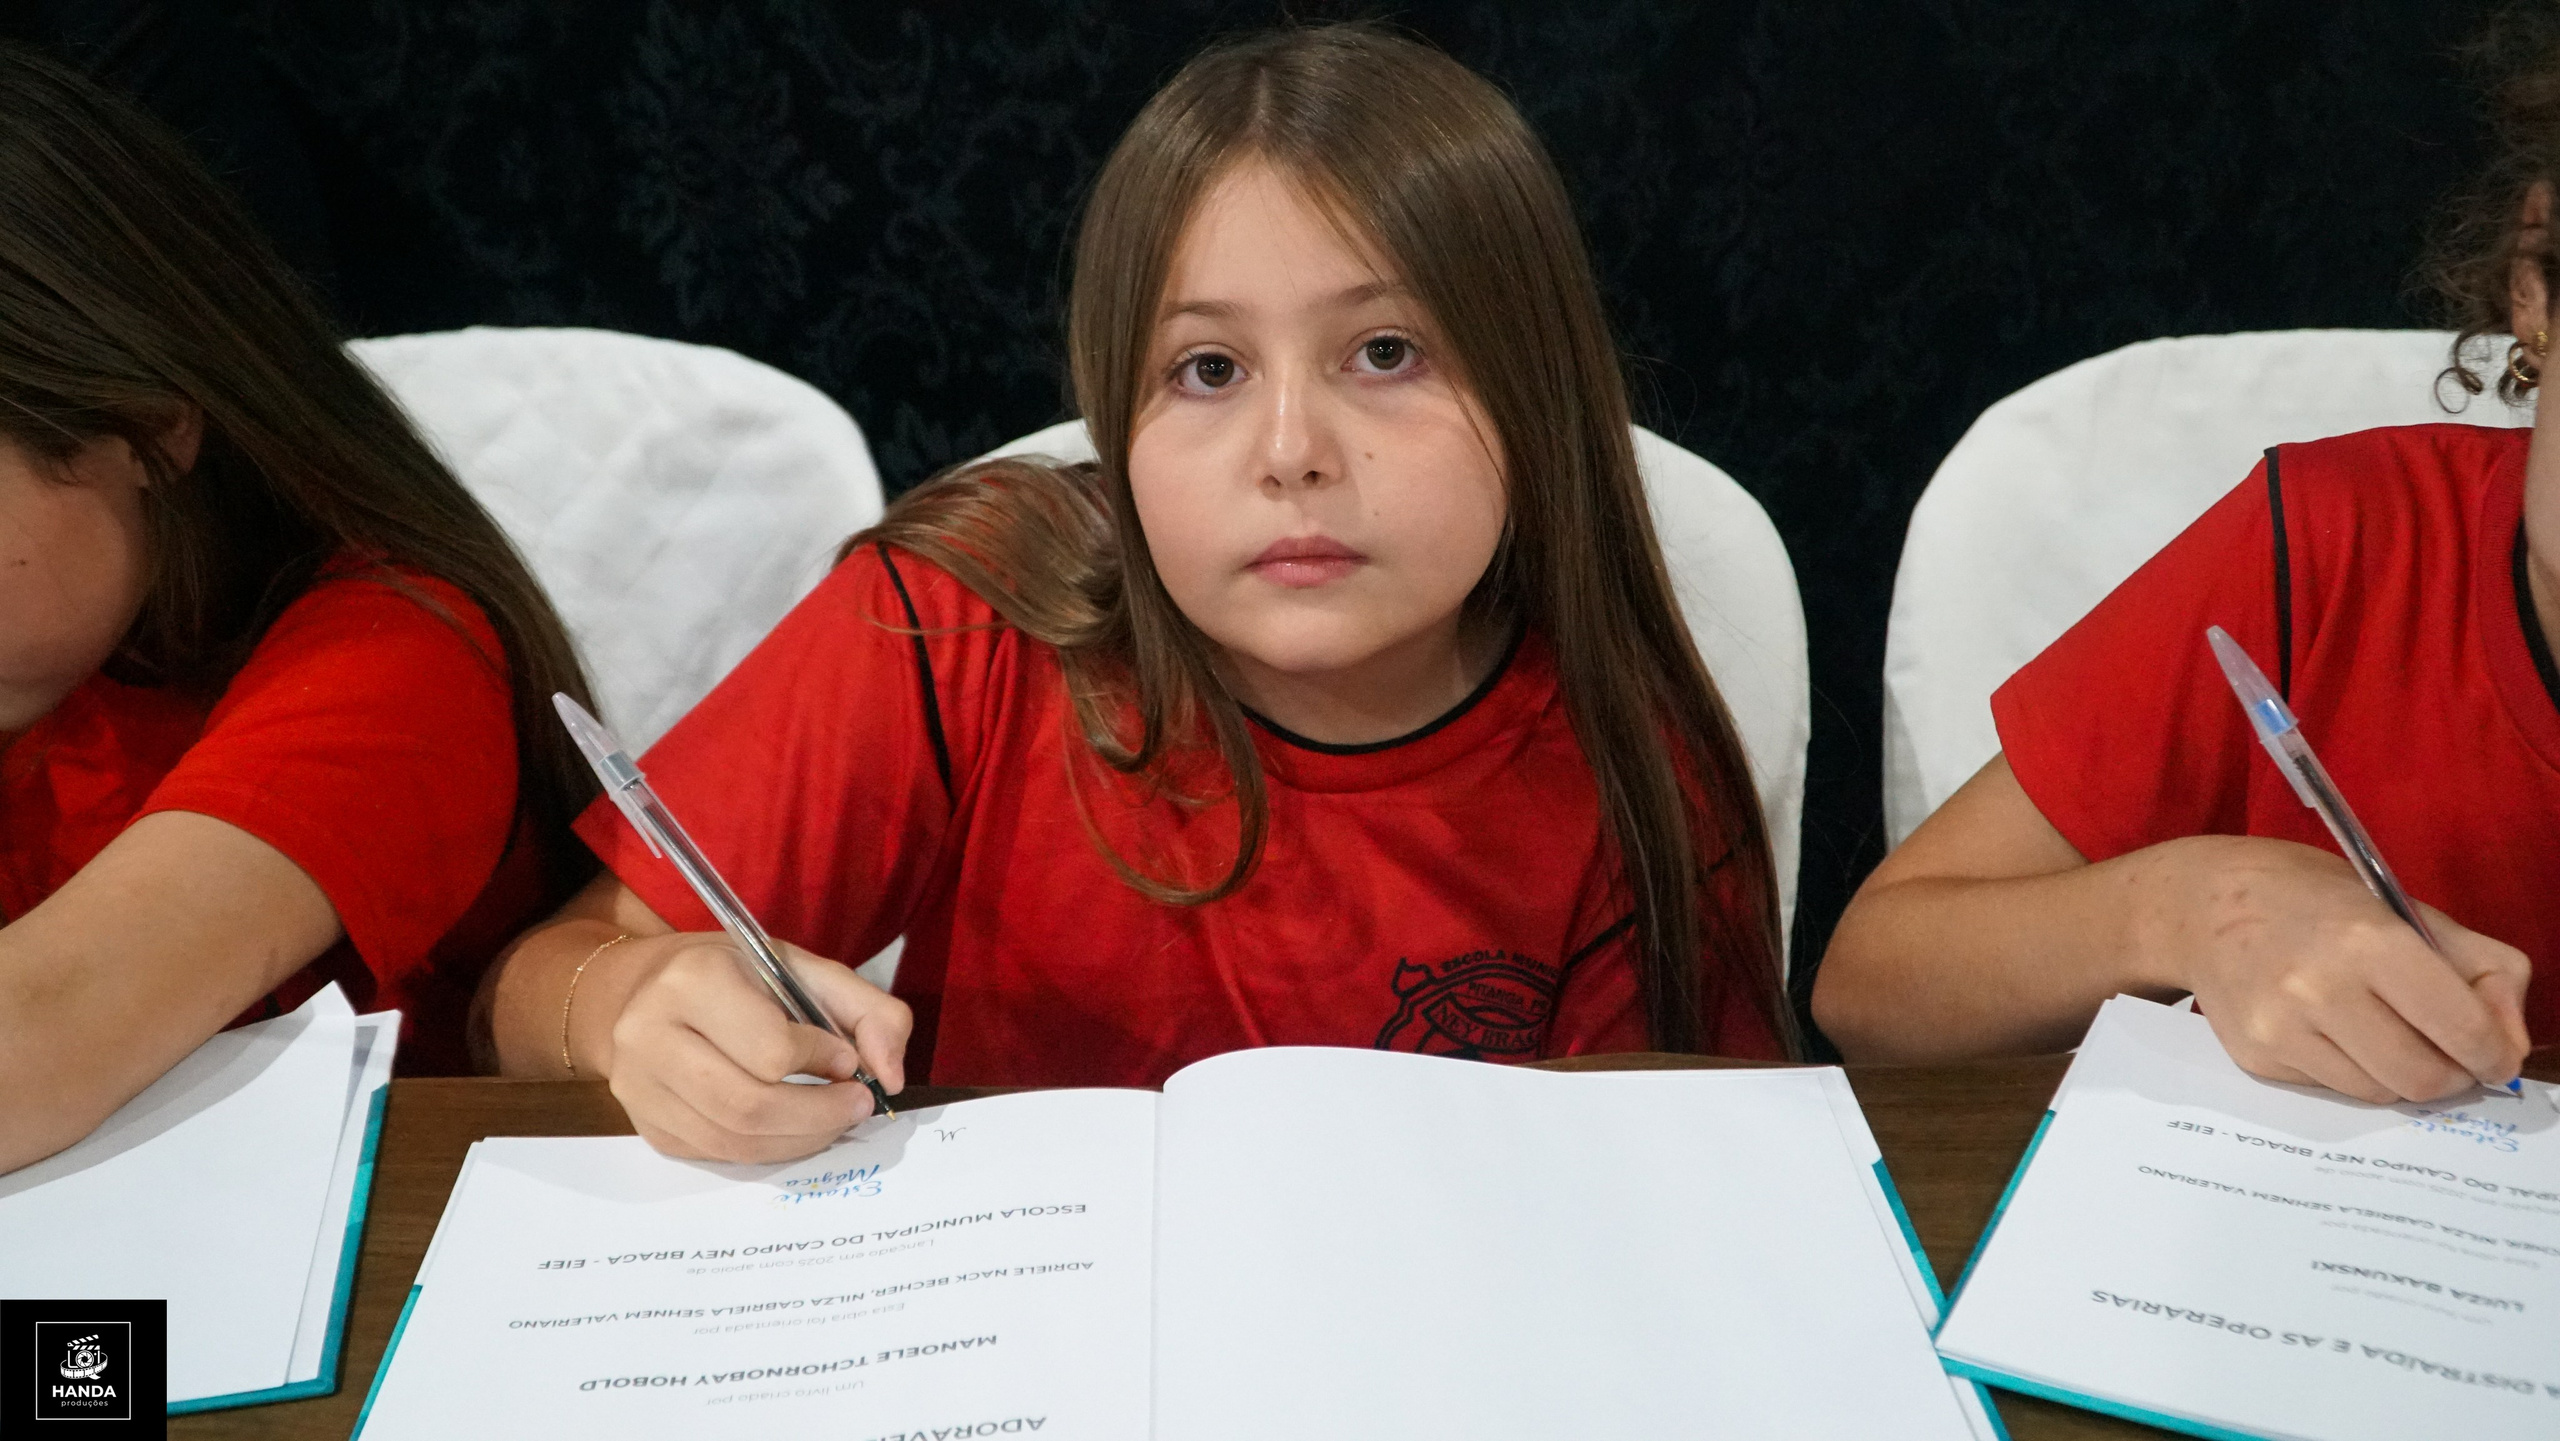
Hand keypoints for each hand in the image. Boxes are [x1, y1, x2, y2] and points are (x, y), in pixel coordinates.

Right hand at [600, 933, 911, 1162]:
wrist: (641, 991)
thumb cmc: (734, 976)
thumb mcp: (804, 969)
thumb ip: (868, 1011)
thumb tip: (892, 1076)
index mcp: (692, 981)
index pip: (770, 1049)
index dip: (822, 1060)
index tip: (845, 1057)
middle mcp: (651, 1035)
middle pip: (750, 1106)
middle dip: (820, 1115)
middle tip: (857, 1105)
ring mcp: (640, 1088)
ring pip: (735, 1141)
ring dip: (801, 1139)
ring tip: (832, 1118)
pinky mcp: (648, 1127)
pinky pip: (719, 1155)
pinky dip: (769, 1148)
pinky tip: (792, 1128)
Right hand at [2154, 837, 2530, 1102]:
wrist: (2202, 905)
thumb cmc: (2315, 901)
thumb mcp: (2406, 909)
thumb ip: (2482, 969)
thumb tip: (2508, 1047)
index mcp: (2369, 940)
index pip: (2463, 1029)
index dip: (2495, 1054)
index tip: (2497, 1058)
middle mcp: (2320, 987)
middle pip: (2424, 1077)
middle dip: (2452, 1075)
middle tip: (2449, 1055)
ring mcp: (2281, 1027)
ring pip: (2379, 1093)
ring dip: (2399, 1075)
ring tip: (2388, 1037)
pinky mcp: (2255, 1056)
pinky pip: (2331, 1088)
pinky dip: (2349, 1071)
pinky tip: (2331, 1031)